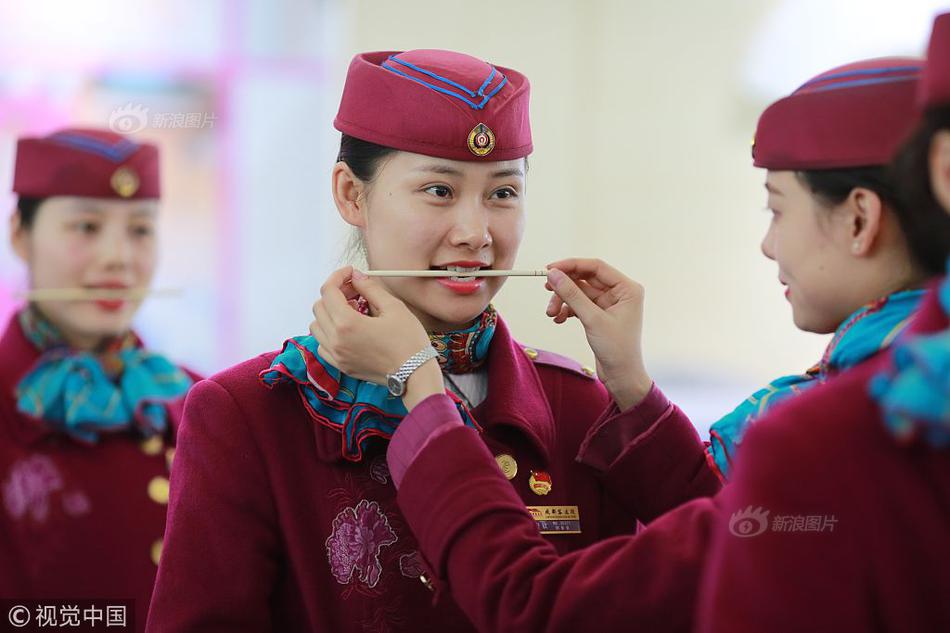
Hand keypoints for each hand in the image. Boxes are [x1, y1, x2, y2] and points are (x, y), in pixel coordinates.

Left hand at [310, 267, 442, 409]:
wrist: (414, 375)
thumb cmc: (408, 343)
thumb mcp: (394, 308)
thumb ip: (371, 289)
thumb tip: (357, 277)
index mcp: (347, 324)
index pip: (328, 291)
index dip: (338, 276)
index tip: (350, 273)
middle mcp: (336, 340)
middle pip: (319, 306)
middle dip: (335, 294)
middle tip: (355, 291)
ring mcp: (336, 355)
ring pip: (316, 325)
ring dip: (329, 313)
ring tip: (351, 311)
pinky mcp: (341, 366)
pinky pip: (322, 345)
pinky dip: (328, 333)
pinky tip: (347, 330)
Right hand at [545, 258, 651, 409]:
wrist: (621, 376)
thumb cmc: (617, 349)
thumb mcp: (592, 319)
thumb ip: (572, 294)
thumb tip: (553, 274)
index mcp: (627, 288)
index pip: (596, 267)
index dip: (571, 265)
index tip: (549, 269)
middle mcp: (620, 292)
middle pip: (585, 279)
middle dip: (564, 287)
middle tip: (546, 290)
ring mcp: (609, 303)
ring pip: (579, 292)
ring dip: (563, 300)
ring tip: (551, 314)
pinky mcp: (599, 314)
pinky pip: (579, 304)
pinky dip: (567, 310)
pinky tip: (558, 320)